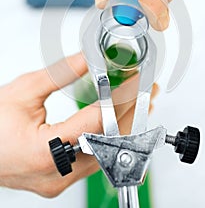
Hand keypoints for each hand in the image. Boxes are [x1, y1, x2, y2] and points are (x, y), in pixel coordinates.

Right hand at [0, 52, 156, 196]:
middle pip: (109, 141)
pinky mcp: (63, 179)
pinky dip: (110, 136)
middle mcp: (57, 173)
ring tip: (138, 102)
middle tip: (146, 90)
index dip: (121, 98)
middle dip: (133, 112)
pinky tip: (118, 120)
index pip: (97, 122)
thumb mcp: (22, 92)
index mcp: (44, 152)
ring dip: (125, 125)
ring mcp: (61, 180)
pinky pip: (96, 158)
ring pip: (107, 153)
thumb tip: (87, 58)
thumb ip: (60, 74)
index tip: (135, 81)